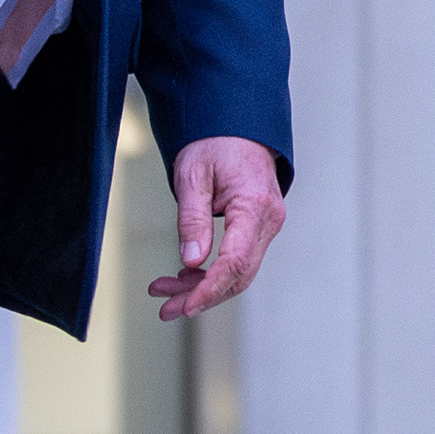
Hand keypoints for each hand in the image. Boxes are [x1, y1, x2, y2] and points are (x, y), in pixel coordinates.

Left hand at [153, 135, 287, 320]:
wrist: (237, 125)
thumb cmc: (215, 143)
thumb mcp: (192, 176)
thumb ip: (192, 219)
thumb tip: (190, 260)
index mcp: (255, 205)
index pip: (235, 261)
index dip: (210, 289)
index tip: (186, 306)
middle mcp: (269, 219)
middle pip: (239, 275)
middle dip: (202, 296)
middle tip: (165, 308)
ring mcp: (268, 225)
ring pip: (239, 272)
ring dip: (203, 288)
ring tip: (165, 294)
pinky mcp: (259, 228)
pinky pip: (239, 259)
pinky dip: (212, 273)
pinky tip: (184, 276)